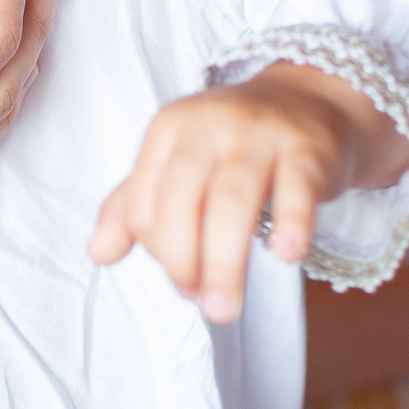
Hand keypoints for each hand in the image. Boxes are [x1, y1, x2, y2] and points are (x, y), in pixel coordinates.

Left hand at [89, 63, 408, 324]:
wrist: (310, 101)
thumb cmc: (233, 143)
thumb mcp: (177, 162)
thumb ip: (134, 206)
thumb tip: (98, 253)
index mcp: (170, 129)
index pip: (144, 199)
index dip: (155, 248)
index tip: (181, 281)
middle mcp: (209, 124)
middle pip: (181, 199)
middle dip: (182, 259)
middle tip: (198, 301)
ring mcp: (260, 132)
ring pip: (233, 200)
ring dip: (224, 261)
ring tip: (223, 307)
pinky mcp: (308, 147)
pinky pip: (297, 188)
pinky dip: (291, 223)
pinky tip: (285, 256)